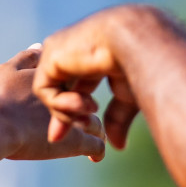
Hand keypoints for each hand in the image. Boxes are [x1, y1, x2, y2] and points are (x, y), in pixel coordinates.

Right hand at [0, 45, 106, 160]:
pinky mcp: (76, 142)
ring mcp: (76, 119)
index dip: (71, 90)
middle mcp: (72, 96)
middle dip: (83, 109)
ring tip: (85, 137)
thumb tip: (39, 46)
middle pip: (86, 101)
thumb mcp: (6, 70)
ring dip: (92, 130)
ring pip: (95, 123)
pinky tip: (94, 158)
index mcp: (59, 78)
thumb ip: (26, 57)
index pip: (75, 81)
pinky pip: (96, 147)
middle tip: (76, 118)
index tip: (66, 97)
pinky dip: (97, 152)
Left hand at [33, 7, 142, 149]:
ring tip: (90, 111)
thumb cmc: (142, 63)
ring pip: (51, 91)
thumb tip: (116, 146)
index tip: (84, 128)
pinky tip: (81, 105)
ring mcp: (59, 50)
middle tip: (68, 132)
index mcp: (93, 54)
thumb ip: (117, 118)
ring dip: (66, 110)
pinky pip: (43, 90)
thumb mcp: (128, 94)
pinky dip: (58, 105)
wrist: (139, 40)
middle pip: (59, 88)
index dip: (76, 109)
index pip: (77, 85)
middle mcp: (73, 49)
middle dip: (63, 114)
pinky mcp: (50, 56)